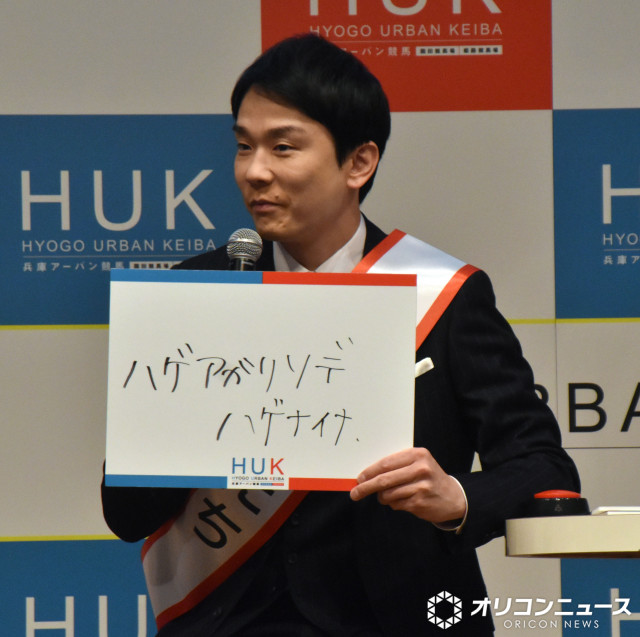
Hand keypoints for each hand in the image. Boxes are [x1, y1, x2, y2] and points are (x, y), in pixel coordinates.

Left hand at [349, 447, 466, 523]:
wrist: (454, 497)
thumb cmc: (429, 478)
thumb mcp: (418, 463)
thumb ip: (397, 465)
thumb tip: (368, 474)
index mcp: (417, 455)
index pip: (386, 463)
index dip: (370, 471)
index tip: (359, 478)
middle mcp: (420, 469)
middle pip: (384, 479)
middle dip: (366, 487)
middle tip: (355, 493)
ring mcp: (421, 487)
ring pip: (388, 494)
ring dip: (383, 497)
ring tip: (388, 496)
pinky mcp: (420, 502)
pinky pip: (396, 504)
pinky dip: (394, 504)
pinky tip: (402, 500)